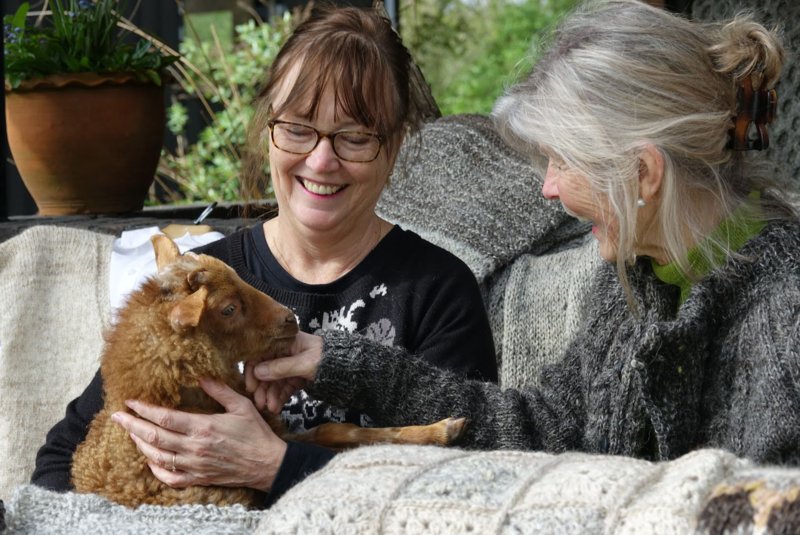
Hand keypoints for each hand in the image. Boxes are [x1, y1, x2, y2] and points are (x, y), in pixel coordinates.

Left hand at [111, 378, 285, 491]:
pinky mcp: (198, 478)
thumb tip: (200, 376)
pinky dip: (155, 469)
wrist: (267, 464)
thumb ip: (219, 390)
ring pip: (157, 457)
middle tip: (117, 416)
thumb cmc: (256, 433)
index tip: (131, 402)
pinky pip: (169, 477)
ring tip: (130, 433)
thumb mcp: (241, 406)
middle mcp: (195, 447)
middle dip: (132, 425)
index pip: (165, 418)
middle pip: (154, 437)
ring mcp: (194, 465)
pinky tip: (150, 459)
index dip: (144, 410)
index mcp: (204, 427)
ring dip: (140, 444)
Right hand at [248, 331, 322, 412]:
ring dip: (269, 395)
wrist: (348, 369)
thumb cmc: (328, 359)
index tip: (251, 386)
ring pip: (273, 381)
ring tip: (269, 408)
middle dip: (261, 387)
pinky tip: (276, 407)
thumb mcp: (305, 363)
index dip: (253, 370)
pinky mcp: (295, 377)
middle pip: (265, 370)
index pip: (260, 354)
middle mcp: (284, 353)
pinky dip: (279, 397)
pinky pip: (283, 388)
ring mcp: (289, 366)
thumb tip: (258, 371)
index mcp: (285, 342)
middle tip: (259, 402)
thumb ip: (282, 367)